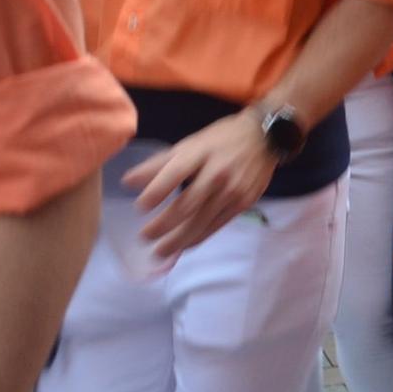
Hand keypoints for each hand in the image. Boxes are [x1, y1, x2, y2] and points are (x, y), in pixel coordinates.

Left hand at [122, 110, 277, 257]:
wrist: (265, 138)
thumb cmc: (220, 139)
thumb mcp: (190, 144)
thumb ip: (158, 164)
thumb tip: (127, 183)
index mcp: (200, 152)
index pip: (175, 173)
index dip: (156, 191)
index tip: (139, 208)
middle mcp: (217, 172)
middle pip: (188, 204)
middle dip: (164, 224)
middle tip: (144, 237)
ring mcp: (232, 190)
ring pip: (202, 221)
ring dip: (178, 240)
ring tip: (159, 252)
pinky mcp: (243, 203)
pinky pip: (216, 226)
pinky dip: (198, 238)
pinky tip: (184, 246)